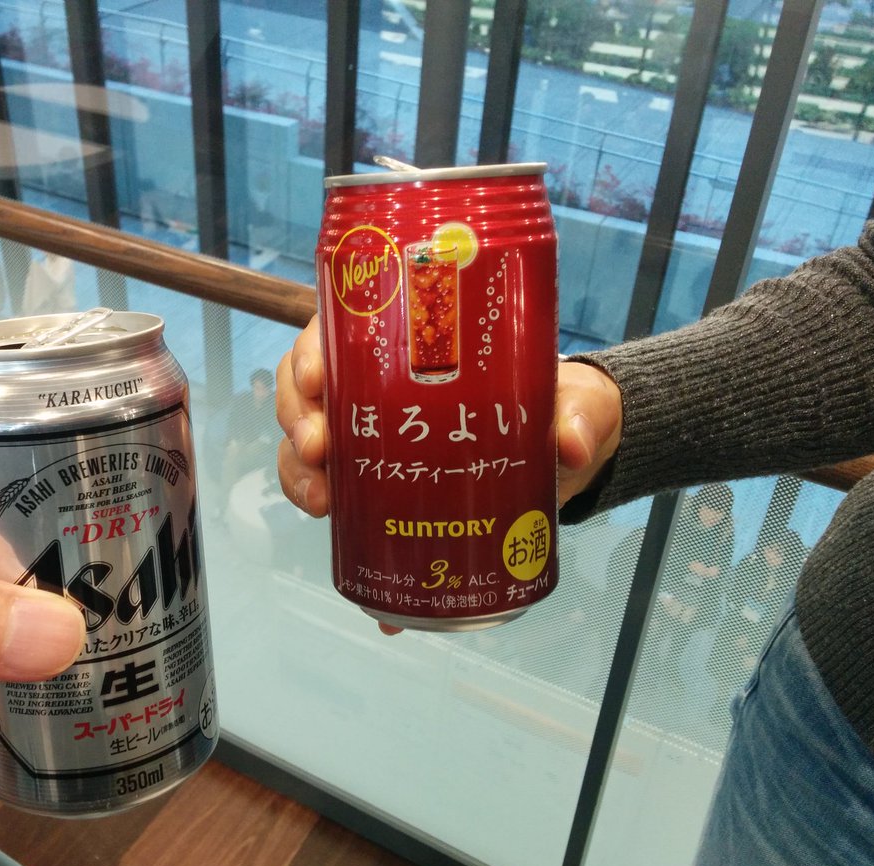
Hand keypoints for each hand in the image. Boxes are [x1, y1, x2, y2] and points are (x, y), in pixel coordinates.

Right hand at [275, 315, 623, 514]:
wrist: (558, 454)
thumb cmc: (553, 405)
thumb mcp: (572, 401)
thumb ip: (576, 413)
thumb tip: (570, 445)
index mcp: (411, 344)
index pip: (341, 329)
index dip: (313, 350)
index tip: (316, 379)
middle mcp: (375, 382)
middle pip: (307, 384)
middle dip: (299, 416)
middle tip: (318, 448)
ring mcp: (367, 431)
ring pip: (304, 436)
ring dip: (298, 466)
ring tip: (320, 500)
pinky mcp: (372, 477)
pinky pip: (327, 484)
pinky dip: (319, 503)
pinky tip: (332, 527)